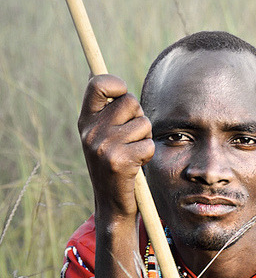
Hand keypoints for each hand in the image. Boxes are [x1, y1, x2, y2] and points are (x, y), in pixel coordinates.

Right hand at [78, 74, 153, 220]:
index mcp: (86, 121)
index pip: (98, 83)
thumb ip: (101, 107)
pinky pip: (148, 145)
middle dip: (139, 117)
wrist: (111, 205)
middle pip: (131, 101)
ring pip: (144, 124)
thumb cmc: (112, 166)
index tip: (122, 95)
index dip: (116, 84)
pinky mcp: (120, 162)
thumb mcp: (99, 135)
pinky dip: (148, 155)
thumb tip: (94, 71)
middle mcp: (91, 132)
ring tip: (134, 153)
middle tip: (132, 137)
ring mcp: (104, 146)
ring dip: (146, 138)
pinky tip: (136, 166)